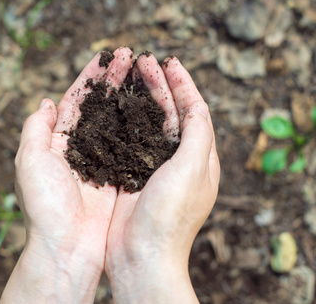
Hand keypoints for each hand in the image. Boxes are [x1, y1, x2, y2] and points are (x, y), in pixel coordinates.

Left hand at [0, 47, 133, 302]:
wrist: (67, 246)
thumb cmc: (45, 204)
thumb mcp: (29, 160)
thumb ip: (35, 128)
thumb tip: (46, 102)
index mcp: (56, 141)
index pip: (75, 99)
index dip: (90, 77)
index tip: (105, 56)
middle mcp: (81, 147)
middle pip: (100, 105)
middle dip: (113, 79)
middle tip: (129, 55)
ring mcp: (102, 160)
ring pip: (118, 120)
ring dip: (129, 95)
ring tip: (143, 72)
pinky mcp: (120, 174)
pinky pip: (131, 144)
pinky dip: (140, 124)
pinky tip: (152, 106)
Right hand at [105, 54, 219, 302]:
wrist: (141, 256)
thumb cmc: (170, 217)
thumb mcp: (192, 170)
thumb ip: (197, 135)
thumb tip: (198, 105)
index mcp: (200, 158)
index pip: (195, 110)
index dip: (183, 83)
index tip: (168, 61)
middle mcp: (180, 161)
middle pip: (172, 112)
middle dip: (160, 84)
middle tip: (143, 59)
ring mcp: (156, 168)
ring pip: (150, 122)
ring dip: (143, 98)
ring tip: (130, 74)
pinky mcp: (133, 175)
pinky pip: (131, 138)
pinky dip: (126, 119)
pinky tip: (115, 106)